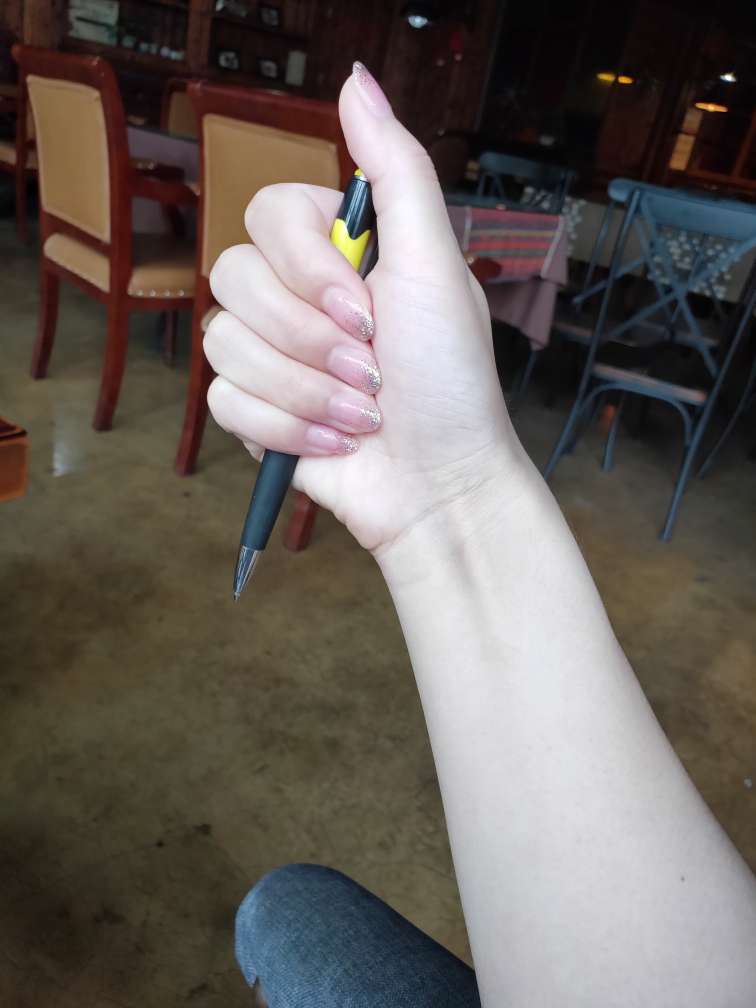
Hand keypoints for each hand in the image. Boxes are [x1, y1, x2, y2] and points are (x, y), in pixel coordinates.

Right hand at [205, 62, 517, 556]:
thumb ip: (395, 169)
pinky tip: (333, 443)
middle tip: (371, 372)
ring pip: (222, 343)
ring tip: (360, 416)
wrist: (439, 484)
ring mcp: (270, 354)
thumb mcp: (435, 264)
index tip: (367, 311)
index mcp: (337, 251)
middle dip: (309, 339)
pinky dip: (285, 428)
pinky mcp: (253, 410)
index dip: (307, 267)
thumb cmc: (450, 379)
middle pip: (232, 277)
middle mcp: (296, 295)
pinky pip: (222, 400)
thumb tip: (356, 80)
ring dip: (304, 390)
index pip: (267, 213)